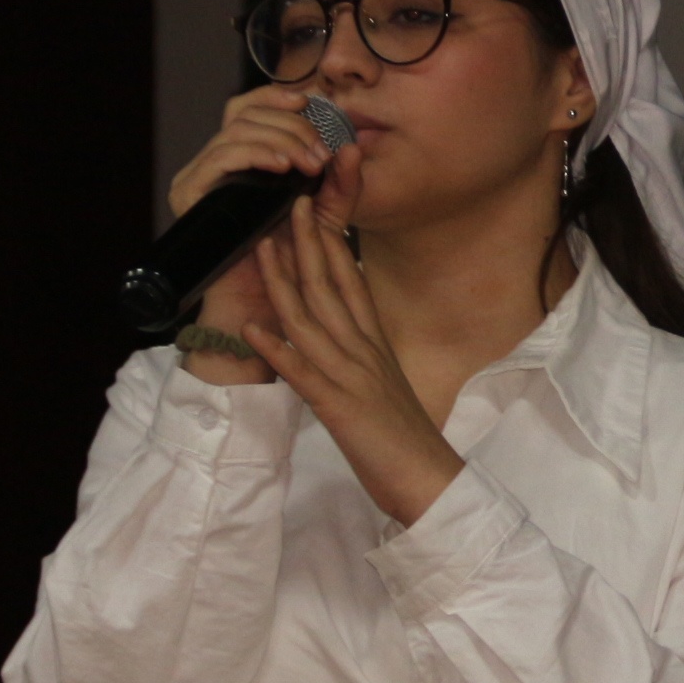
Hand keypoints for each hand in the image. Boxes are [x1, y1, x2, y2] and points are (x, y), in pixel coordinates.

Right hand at [167, 89, 338, 371]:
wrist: (266, 305)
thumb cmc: (293, 264)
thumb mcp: (324, 217)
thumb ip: (340, 184)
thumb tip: (352, 147)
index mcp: (242, 160)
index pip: (249, 108)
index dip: (276, 96)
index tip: (312, 102)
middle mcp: (215, 163)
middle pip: (243, 113)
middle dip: (289, 125)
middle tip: (320, 151)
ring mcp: (199, 177)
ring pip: (235, 131)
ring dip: (279, 139)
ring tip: (309, 161)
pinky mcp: (190, 194)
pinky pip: (221, 158)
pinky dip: (256, 154)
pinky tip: (283, 166)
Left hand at [248, 146, 465, 527]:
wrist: (429, 481)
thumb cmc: (406, 440)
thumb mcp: (383, 386)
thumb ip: (363, 357)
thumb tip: (344, 336)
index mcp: (374, 345)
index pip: (350, 283)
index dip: (330, 243)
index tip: (314, 210)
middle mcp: (364, 352)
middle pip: (331, 288)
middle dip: (307, 242)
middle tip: (289, 201)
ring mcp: (352, 377)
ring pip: (312, 320)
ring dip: (284, 282)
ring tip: (261, 247)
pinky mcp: (340, 408)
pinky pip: (304, 375)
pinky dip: (278, 350)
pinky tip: (254, 329)